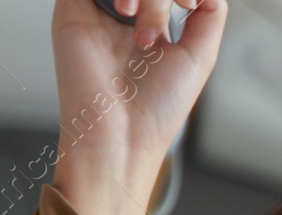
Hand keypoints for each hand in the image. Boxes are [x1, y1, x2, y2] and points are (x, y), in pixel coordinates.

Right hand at [51, 0, 227, 214]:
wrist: (120, 135)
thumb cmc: (156, 110)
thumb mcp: (200, 57)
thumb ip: (209, 14)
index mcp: (150, 27)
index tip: (190, 5)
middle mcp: (123, 18)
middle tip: (176, 9)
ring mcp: (98, 12)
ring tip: (144, 31)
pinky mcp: (72, 10)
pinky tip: (128, 12)